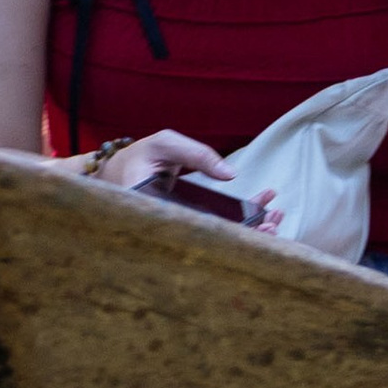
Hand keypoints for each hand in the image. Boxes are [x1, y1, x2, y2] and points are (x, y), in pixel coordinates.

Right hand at [69, 130, 278, 227]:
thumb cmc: (138, 158)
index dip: (236, 232)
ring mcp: (176, 234)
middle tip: (273, 225)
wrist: (113, 174)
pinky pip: (214, 230)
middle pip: (214, 243)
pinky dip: (238, 222)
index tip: (261, 224)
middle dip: (247, 236)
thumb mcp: (165, 144)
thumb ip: (195, 155)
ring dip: (247, 231)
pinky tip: (262, 209)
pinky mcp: (183, 229)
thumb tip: (231, 174)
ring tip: (274, 219)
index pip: (205, 231)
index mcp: (160, 215)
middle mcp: (169, 232)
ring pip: (216, 241)